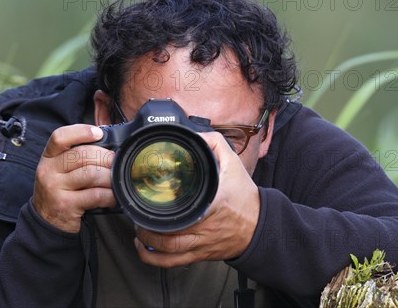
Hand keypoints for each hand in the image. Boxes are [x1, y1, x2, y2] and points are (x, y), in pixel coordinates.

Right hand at [33, 125, 115, 232]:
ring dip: (109, 176)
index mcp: (48, 157)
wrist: (46, 220)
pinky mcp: (65, 205)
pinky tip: (112, 196)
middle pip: (82, 155)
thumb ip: (76, 155)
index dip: (81, 131)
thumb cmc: (60, 190)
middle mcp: (48, 170)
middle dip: (105, 157)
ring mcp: (55, 188)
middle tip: (114, 162)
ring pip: (91, 174)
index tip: (99, 133)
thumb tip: (106, 142)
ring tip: (114, 180)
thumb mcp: (60, 169)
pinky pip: (95, 195)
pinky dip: (109, 195)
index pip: (60, 137)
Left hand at [133, 131, 259, 266]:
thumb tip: (196, 134)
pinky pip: (173, 263)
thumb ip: (214, 144)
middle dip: (147, 227)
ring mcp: (201, 243)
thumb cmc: (244, 197)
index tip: (148, 197)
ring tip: (138, 230)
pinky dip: (154, 259)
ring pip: (168, 251)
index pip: (184, 206)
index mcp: (211, 204)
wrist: (260, 225)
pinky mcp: (200, 254)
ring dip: (147, 243)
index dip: (163, 206)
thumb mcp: (233, 164)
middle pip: (169, 235)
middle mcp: (204, 226)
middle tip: (137, 214)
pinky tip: (144, 248)